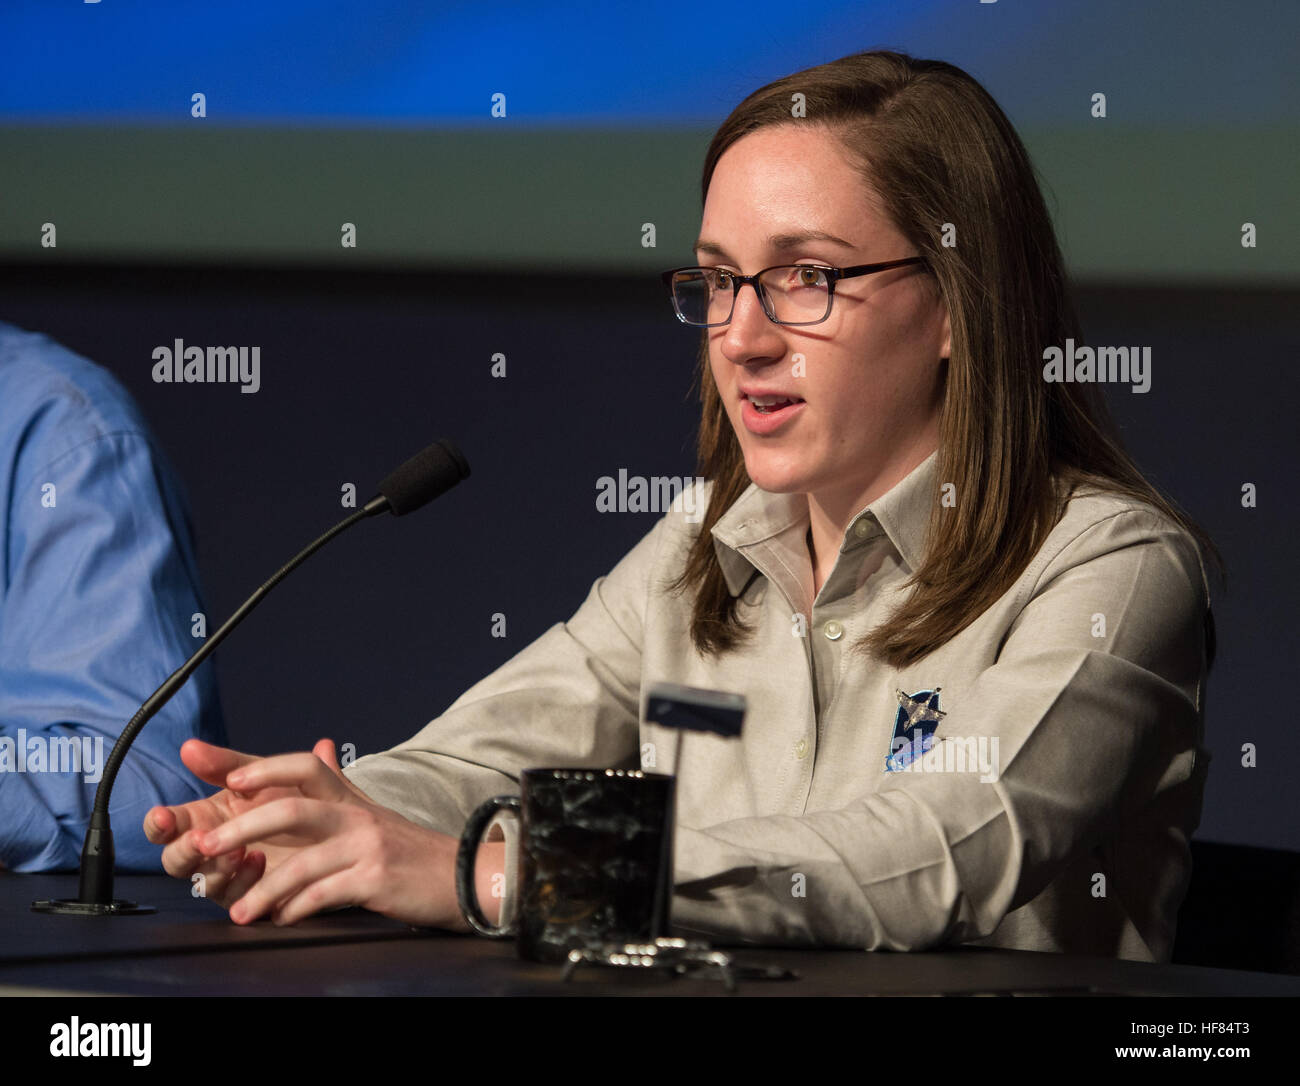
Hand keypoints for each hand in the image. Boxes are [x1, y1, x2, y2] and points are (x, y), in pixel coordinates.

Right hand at [145, 738, 346, 907]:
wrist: (333, 825)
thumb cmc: (288, 797)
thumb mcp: (261, 775)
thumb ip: (226, 763)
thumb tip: (189, 746)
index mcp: (204, 819)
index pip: (167, 826)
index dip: (158, 824)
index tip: (162, 816)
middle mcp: (211, 850)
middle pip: (175, 860)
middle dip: (183, 851)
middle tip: (200, 839)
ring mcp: (229, 875)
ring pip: (203, 883)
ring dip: (216, 867)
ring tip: (239, 848)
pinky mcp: (252, 895)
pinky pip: (236, 897)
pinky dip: (244, 879)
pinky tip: (260, 861)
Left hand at [150, 738, 474, 929]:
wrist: (463, 876)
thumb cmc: (410, 852)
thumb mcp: (373, 812)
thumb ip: (340, 785)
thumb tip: (320, 744)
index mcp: (350, 799)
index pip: (304, 767)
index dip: (263, 768)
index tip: (226, 778)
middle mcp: (357, 815)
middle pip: (290, 810)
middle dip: (240, 829)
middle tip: (203, 848)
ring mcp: (367, 846)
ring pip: (301, 863)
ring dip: (262, 890)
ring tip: (237, 911)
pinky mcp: (376, 878)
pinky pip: (324, 894)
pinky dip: (297, 909)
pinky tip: (281, 920)